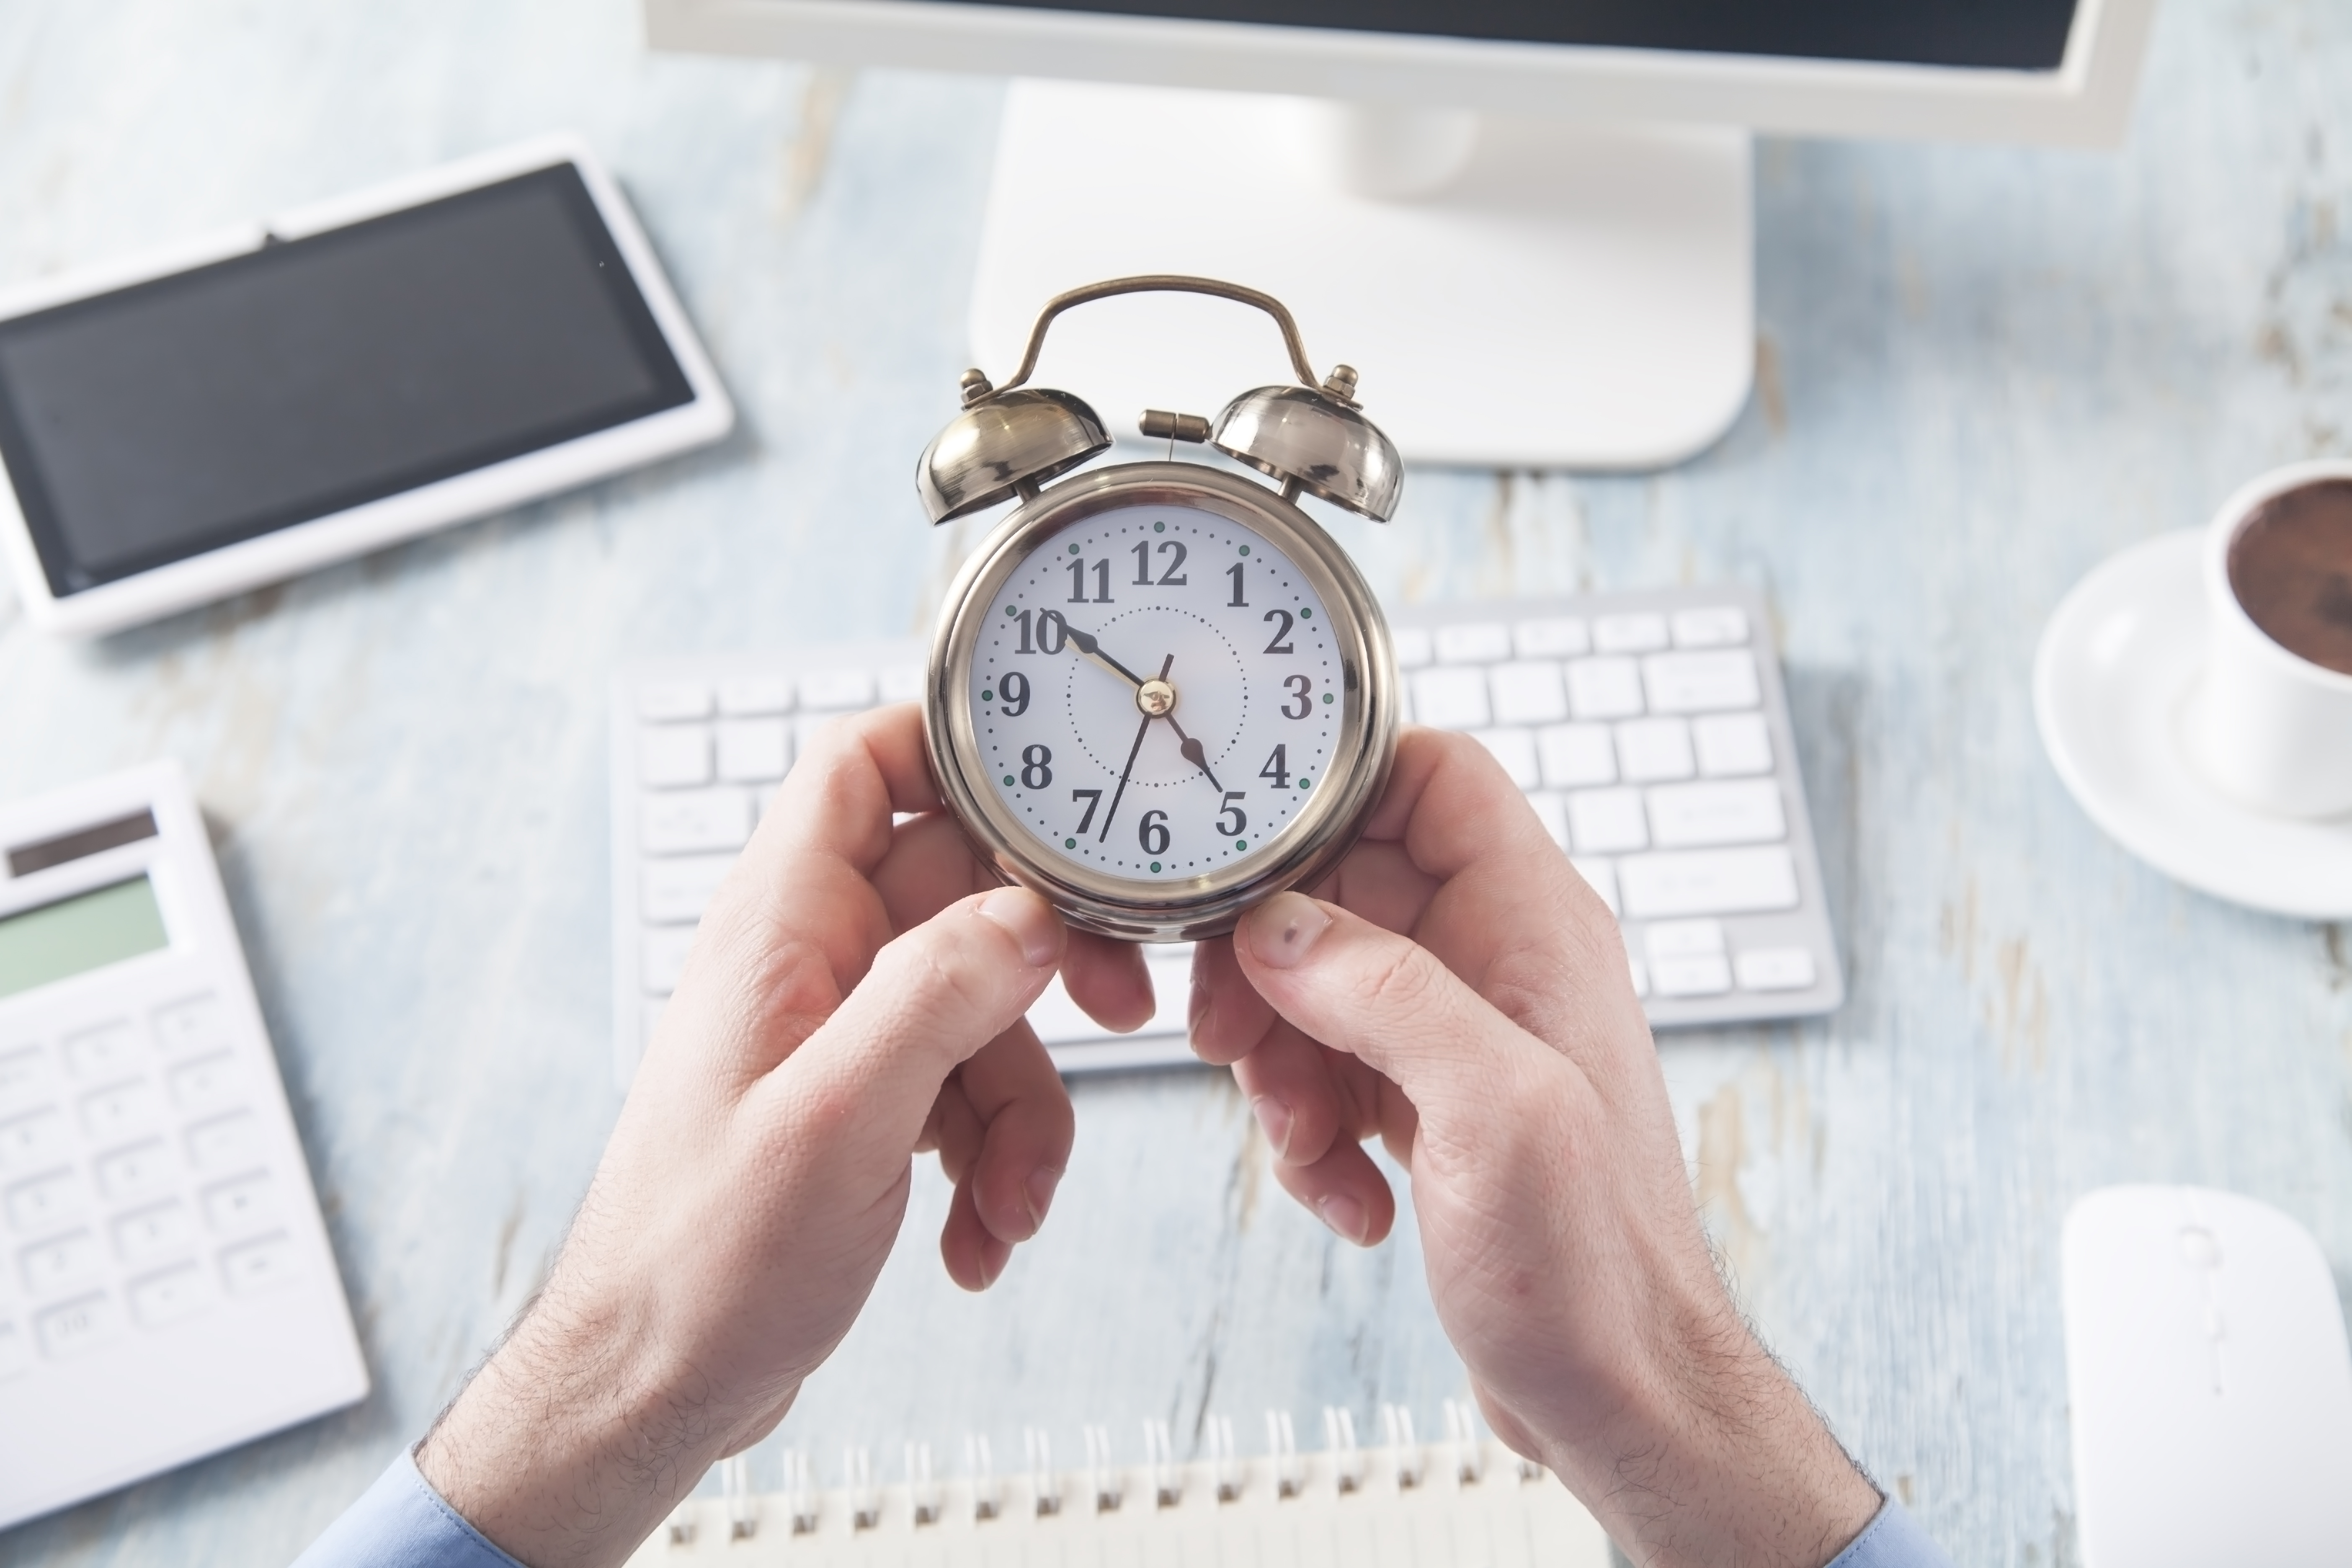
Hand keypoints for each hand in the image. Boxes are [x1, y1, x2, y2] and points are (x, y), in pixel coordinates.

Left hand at [416, 707, 1152, 1567]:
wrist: (656, 1383)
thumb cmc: (701, 1260)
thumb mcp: (836, 1121)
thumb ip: (934, 998)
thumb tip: (1027, 914)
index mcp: (782, 927)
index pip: (864, 765)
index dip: (959, 748)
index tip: (1062, 783)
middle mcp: (814, 962)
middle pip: (967, 896)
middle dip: (1047, 968)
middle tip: (1116, 1009)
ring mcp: (842, 1034)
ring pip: (986, 1012)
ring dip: (1024, 1114)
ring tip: (1007, 1207)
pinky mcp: (867, 1103)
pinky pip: (969, 1093)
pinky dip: (993, 1165)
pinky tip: (976, 1238)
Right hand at [1188, 729, 1879, 1567]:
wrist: (1621, 1394)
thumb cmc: (1593, 1267)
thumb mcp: (1494, 1112)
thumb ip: (1387, 995)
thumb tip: (1279, 925)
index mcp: (1534, 924)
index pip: (1429, 776)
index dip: (1332, 790)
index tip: (1249, 858)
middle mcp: (1497, 961)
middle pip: (1341, 886)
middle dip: (1267, 963)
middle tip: (1233, 1038)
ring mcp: (1462, 1034)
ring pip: (1318, 987)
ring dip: (1282, 1065)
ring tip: (1309, 1143)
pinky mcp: (1430, 1104)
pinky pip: (1329, 1072)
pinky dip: (1312, 1133)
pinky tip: (1349, 1196)